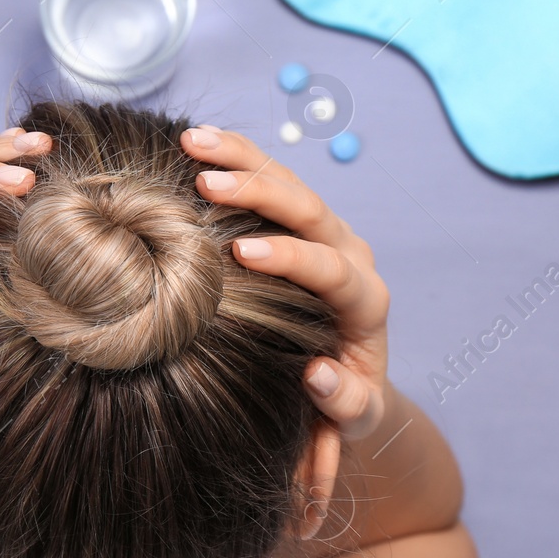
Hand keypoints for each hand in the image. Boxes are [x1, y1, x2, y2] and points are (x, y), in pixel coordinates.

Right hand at [180, 126, 389, 439]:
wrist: (349, 379)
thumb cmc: (344, 402)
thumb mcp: (353, 417)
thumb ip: (345, 404)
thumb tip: (318, 375)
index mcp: (365, 302)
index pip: (332, 269)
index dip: (291, 256)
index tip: (242, 251)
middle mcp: (351, 256)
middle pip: (311, 210)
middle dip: (260, 191)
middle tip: (207, 183)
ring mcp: (327, 233)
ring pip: (289, 182)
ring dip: (242, 158)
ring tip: (193, 141)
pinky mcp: (303, 222)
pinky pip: (273, 179)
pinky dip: (238, 157)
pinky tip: (198, 140)